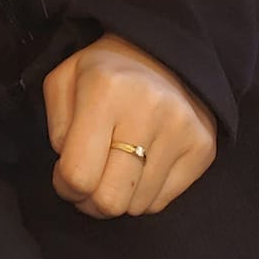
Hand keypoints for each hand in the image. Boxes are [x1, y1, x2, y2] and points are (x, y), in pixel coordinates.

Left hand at [43, 33, 216, 218]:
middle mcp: (148, 111)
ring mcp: (181, 131)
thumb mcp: (64, 81)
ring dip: (119, 195)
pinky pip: (161, 203)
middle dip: (90, 201)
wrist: (162, 52)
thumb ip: (56, 128)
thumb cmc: (104, 71)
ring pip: (136, 207)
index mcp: (105, 90)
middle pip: (110, 200)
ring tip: (116, 166)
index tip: (66, 175)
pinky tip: (140, 165)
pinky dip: (143, 194)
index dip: (65, 185)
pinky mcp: (203, 148)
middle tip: (89, 181)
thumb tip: (71, 173)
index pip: (78, 174)